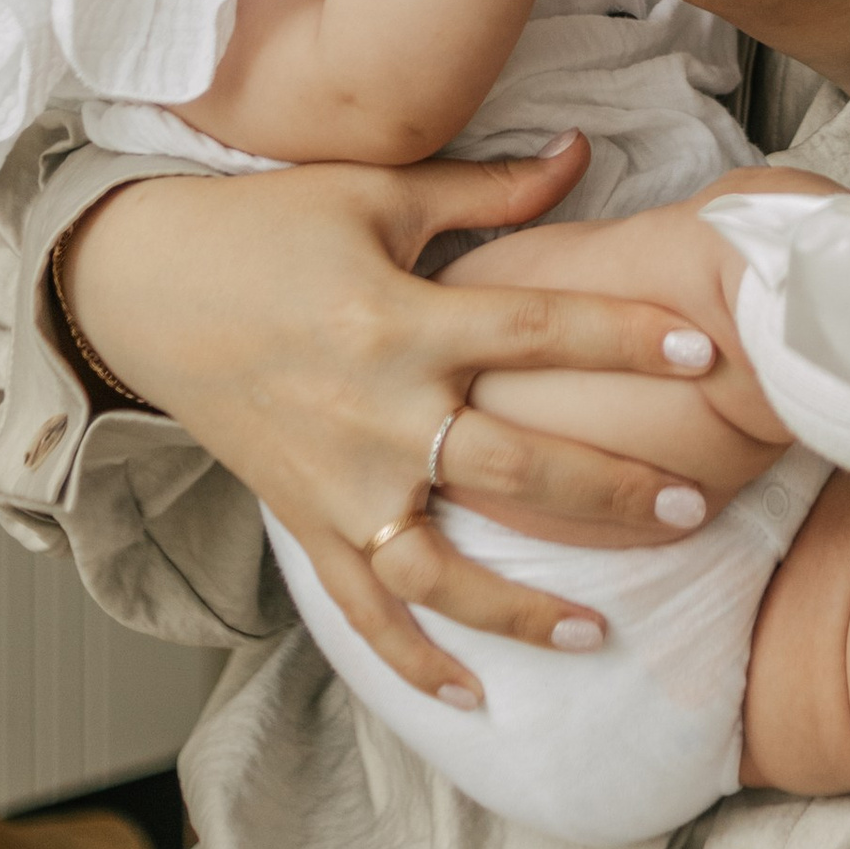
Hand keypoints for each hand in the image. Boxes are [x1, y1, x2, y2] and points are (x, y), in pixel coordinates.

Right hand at [58, 141, 722, 705]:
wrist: (144, 289)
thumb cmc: (267, 227)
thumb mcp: (376, 193)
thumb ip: (487, 192)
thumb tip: (581, 152)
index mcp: (400, 318)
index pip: (536, 330)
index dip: (624, 339)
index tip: (705, 352)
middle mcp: (375, 412)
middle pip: (511, 463)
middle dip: (607, 489)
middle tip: (691, 505)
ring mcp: (339, 481)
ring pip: (442, 567)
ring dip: (520, 608)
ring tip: (599, 628)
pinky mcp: (306, 521)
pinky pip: (365, 607)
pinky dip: (415, 658)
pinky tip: (475, 696)